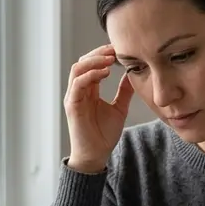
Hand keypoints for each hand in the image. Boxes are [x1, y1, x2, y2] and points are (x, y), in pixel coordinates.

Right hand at [63, 45, 135, 172]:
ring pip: (78, 69)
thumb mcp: (119, 108)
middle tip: (115, 50)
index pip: (92, 65)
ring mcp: (74, 97)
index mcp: (89, 90)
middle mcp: (79, 91)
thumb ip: (124, 92)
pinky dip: (90, 75)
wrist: (96, 155)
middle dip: (98, 53)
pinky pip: (77, 84)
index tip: (120, 50)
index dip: (103, 54)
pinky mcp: (72, 105)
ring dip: (94, 61)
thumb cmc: (104, 135)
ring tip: (110, 59)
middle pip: (83, 62)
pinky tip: (104, 73)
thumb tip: (132, 75)